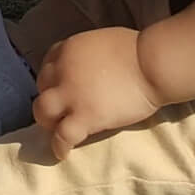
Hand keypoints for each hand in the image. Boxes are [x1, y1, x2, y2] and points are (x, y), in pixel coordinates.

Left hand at [32, 26, 163, 158]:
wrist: (152, 64)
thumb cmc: (138, 51)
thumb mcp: (102, 42)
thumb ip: (88, 55)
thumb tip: (89, 68)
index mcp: (69, 49)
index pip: (48, 65)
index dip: (52, 79)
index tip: (60, 88)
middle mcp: (63, 70)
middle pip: (42, 88)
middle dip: (50, 98)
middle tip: (61, 110)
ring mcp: (72, 94)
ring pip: (43, 111)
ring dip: (48, 121)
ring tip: (57, 130)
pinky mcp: (85, 116)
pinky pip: (62, 135)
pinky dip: (60, 146)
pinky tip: (63, 153)